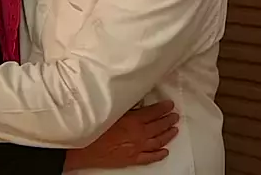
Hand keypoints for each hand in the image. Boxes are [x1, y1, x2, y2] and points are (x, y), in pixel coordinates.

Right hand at [64, 100, 178, 170]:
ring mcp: (137, 148)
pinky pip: (150, 157)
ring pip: (158, 141)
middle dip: (168, 120)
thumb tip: (135, 101)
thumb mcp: (111, 110)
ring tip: (174, 130)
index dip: (163, 108)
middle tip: (175, 116)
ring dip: (167, 135)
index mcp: (134, 120)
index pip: (153, 112)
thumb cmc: (95, 127)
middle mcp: (139, 134)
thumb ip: (125, 106)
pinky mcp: (133, 159)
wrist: (85, 148)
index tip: (170, 104)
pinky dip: (159, 154)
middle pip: (158, 126)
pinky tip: (165, 151)